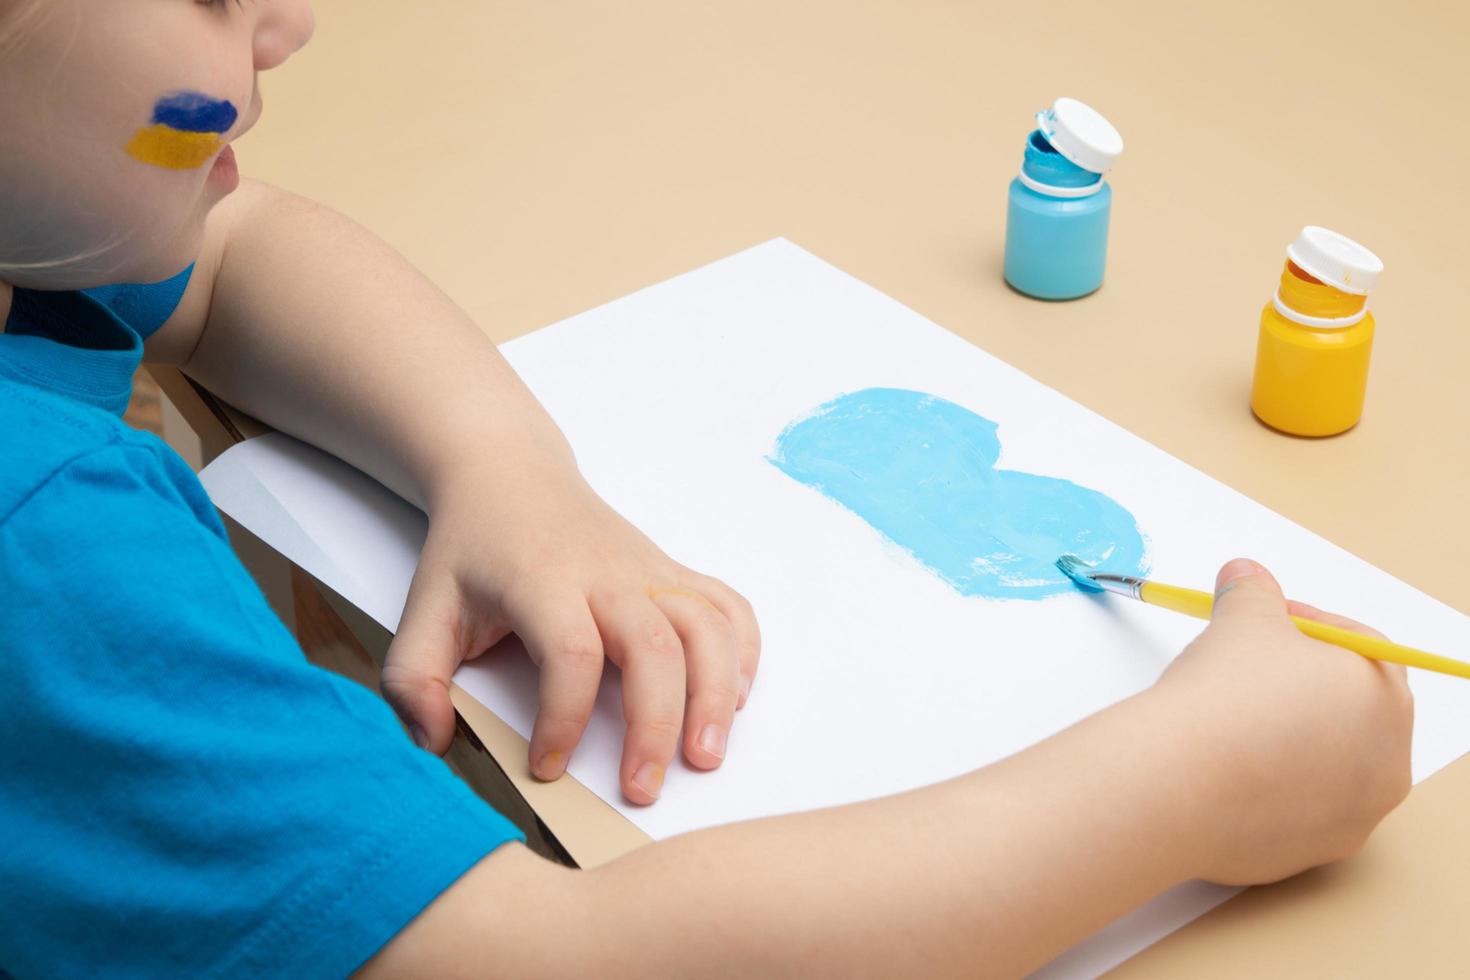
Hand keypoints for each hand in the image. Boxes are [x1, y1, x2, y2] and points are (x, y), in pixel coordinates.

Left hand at [380, 463, 760, 804]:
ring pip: (705, 626)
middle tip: (642, 788)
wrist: (510, 473)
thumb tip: (432, 743)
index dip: (564, 718)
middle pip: (654, 646)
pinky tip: (735, 698)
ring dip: (715, 694)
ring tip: (705, 756)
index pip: (571, 651)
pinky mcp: (672, 570)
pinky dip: (743, 651)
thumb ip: (413, 679)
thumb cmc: (471, 548)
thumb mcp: (423, 608)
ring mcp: (647, 569)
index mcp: (543, 580)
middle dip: (656, 725)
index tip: (548, 765)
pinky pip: (727, 605)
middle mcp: (607, 572)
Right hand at [1147, 558, 1412, 884]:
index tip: (1264, 620)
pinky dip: (1260, 784)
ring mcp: (1350, 818)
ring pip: (1319, 764)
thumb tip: (1245, 576)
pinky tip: (1217, 766)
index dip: (1308, 624)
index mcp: (1386, 700)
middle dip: (1297, 683)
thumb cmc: (1226, 695)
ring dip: (1281, 737)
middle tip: (1244, 666)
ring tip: (1225, 719)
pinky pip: (1288, 807)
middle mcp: (1386, 766)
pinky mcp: (1305, 854)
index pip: (1361, 647)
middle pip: (1346, 710)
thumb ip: (1252, 591)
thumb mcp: (1242, 618)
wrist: (1177, 781)